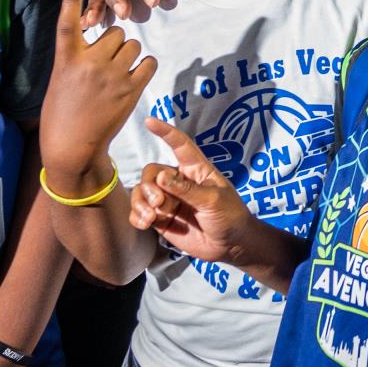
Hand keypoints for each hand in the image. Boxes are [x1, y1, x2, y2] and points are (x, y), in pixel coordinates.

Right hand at [39, 0, 155, 181]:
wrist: (73, 147)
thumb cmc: (63, 113)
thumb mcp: (60, 80)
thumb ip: (76, 57)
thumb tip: (98, 40)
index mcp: (65, 60)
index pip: (67, 23)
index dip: (71, 1)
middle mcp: (88, 63)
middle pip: (115, 32)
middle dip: (114, 43)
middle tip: (105, 63)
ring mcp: (111, 76)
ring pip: (132, 45)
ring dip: (129, 55)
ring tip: (117, 73)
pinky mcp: (130, 89)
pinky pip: (148, 62)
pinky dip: (143, 67)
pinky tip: (133, 78)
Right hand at [130, 117, 255, 264]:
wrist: (230, 245)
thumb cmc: (229, 216)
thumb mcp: (213, 200)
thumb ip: (187, 189)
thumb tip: (161, 176)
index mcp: (196, 169)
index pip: (180, 145)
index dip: (165, 132)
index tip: (149, 120)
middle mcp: (178, 181)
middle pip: (151, 173)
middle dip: (149, 186)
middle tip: (159, 202)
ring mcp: (168, 200)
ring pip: (142, 192)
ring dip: (141, 202)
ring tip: (150, 217)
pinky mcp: (161, 218)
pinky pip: (140, 212)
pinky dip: (137, 216)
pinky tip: (144, 223)